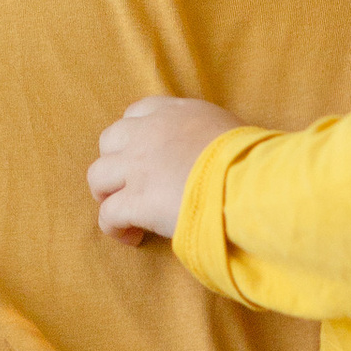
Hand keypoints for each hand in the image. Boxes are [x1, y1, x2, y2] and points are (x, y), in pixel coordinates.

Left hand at [89, 93, 236, 242]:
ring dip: (107, 194)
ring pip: (98, 176)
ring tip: (124, 214)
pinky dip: (114, 227)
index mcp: (174, 113)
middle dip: (114, 163)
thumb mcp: (228, 130)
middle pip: (109, 141)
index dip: (134, 136)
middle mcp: (149, 133)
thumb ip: (207, 135)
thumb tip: (210, 155)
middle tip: (129, 186)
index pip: (137, 113)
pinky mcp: (135, 201)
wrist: (248, 182)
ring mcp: (137, 166)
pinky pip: (107, 215)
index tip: (143, 155)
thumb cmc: (252, 161)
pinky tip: (132, 237)